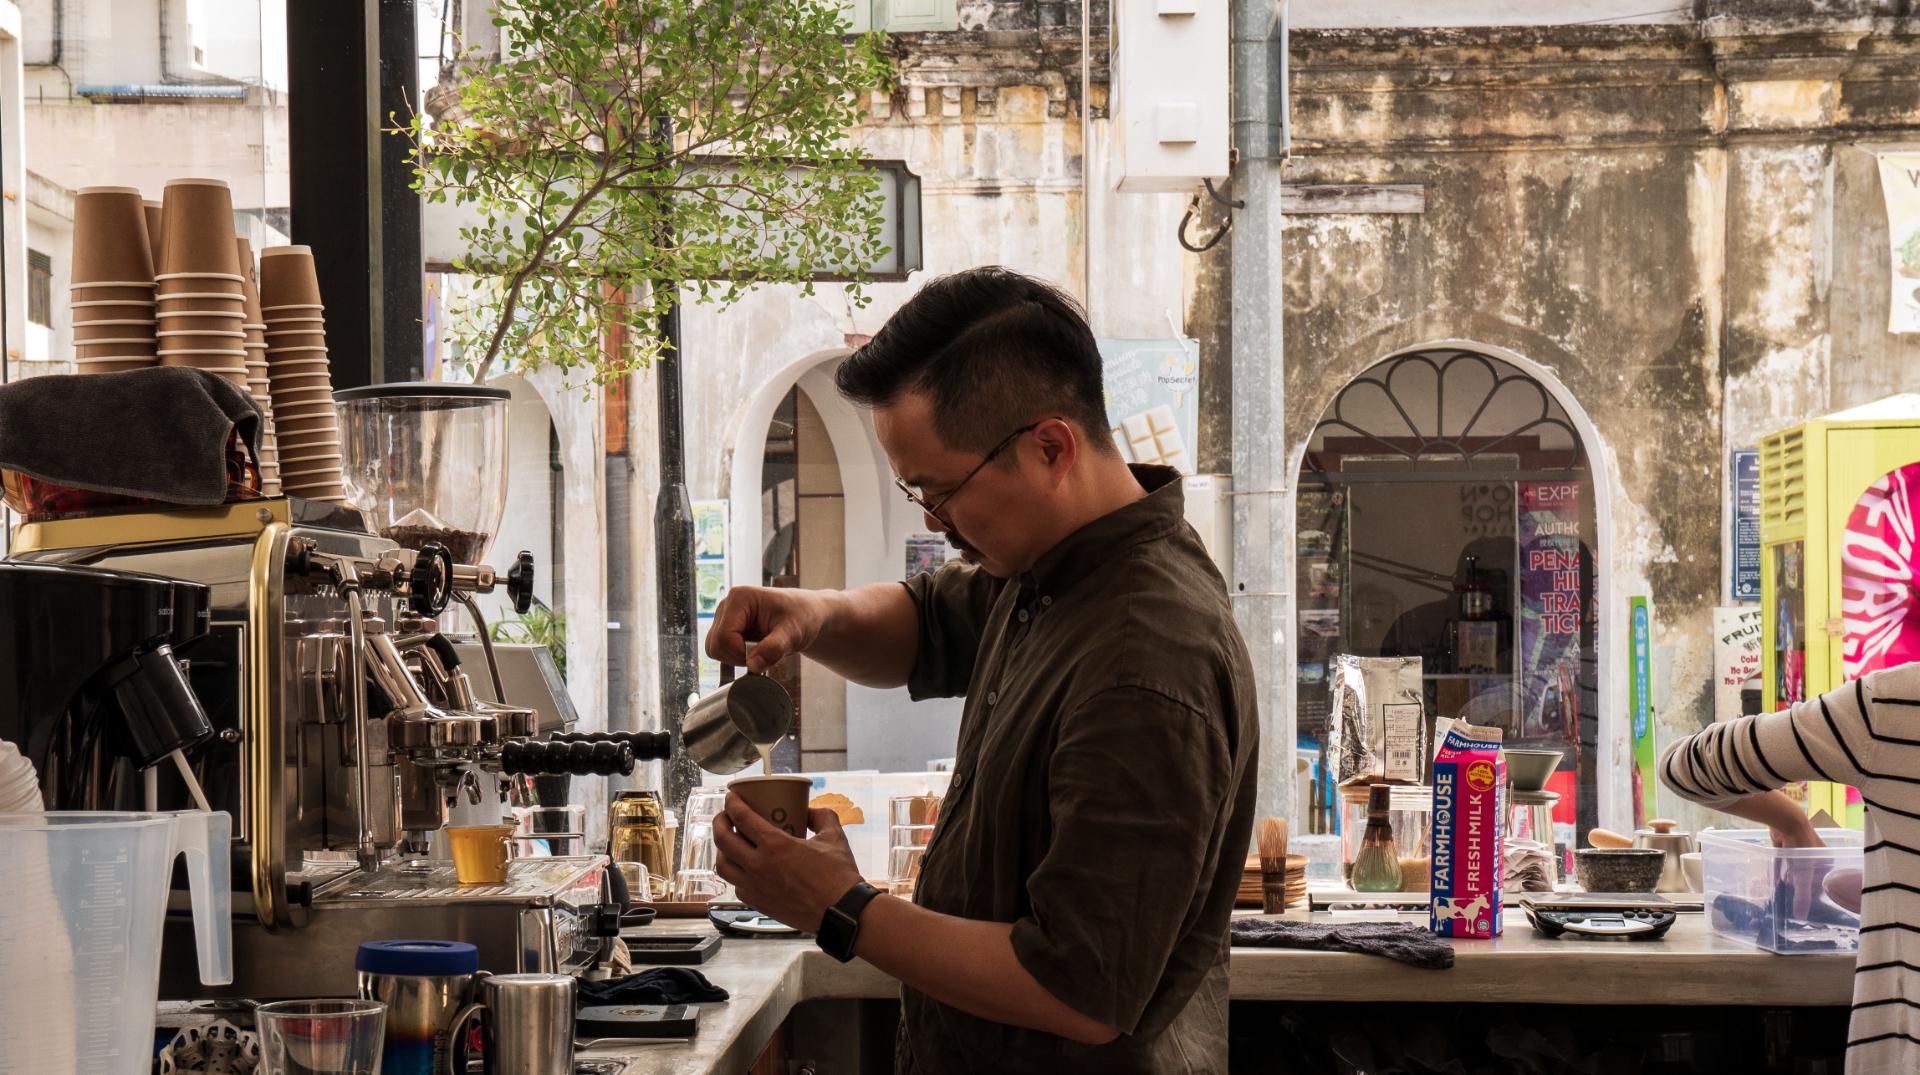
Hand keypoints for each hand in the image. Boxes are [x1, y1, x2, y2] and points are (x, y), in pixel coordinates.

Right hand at [704, 587, 830, 673]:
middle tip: (764, 652)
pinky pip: (721, 650)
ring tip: (761, 650)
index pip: (723, 637)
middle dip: (739, 657)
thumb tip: (753, 665)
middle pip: (715, 645)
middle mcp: (727, 605)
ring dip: (737, 658)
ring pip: (716, 649)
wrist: (807, 614)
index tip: (764, 653)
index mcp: (739, 598)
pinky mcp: (727, 627)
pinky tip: (755, 650)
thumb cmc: (802, 616)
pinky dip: (737, 656)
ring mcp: (725, 616)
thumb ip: (773, 649)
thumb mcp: (793, 633)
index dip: (741, 653)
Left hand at [712, 792, 863, 931]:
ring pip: (722, 866)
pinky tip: (744, 868)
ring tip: (729, 843)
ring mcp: (755, 887)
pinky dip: (735, 874)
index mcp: (775, 845)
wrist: (840, 912)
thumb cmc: (838, 877)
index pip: (741, 818)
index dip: (732, 803)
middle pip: (722, 840)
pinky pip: (736, 885)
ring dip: (721, 850)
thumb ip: (821, 817)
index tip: (731, 797)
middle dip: (719, 823)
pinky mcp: (758, 903)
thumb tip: (809, 811)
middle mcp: (759, 866)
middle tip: (725, 816)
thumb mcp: (834, 837)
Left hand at [1772, 821, 1825, 919]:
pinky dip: (1778, 871)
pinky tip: (1773, 881)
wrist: (1785, 821)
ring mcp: (1798, 849)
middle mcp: (1813, 855)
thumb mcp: (1803, 875)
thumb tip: (1802, 917)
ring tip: (1782, 895)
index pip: (1821, 882)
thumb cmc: (1801, 846)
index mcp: (1825, 860)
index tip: (1806, 906)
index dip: (1813, 894)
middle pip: (1806, 876)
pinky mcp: (1784, 845)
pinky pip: (1781, 862)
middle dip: (1799, 888)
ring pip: (1793, 869)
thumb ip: (1802, 896)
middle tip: (1792, 902)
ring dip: (1788, 880)